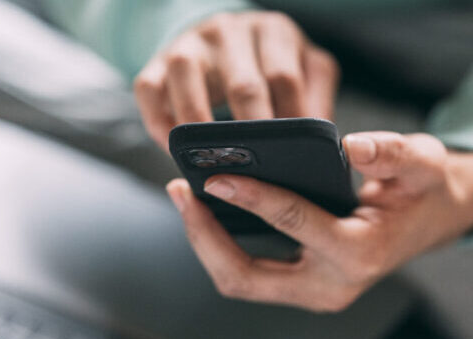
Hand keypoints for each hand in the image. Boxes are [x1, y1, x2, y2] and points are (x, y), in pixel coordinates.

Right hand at [134, 11, 339, 149]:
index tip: (291, 160)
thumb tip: (324, 148)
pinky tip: (173, 149)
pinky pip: (148, 88)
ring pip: (187, 77)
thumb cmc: (268, 67)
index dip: (289, 123)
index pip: (285, 78)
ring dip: (198, 126)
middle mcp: (231, 31)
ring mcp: (191, 42)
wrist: (223, 42)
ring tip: (210, 162)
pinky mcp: (157, 59)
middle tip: (257, 173)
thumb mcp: (304, 72)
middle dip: (250, 133)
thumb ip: (316, 101)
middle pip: (243, 83)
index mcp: (274, 32)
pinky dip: (158, 122)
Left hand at [166, 132, 472, 311]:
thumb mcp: (423, 163)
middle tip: (179, 191)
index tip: (215, 176)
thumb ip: (394, 153)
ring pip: (239, 281)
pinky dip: (222, 246)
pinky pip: (248, 275)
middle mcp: (330, 287)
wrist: (431, 222)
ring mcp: (313, 293)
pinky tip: (209, 210)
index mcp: (360, 254)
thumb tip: (351, 146)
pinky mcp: (301, 287)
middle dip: (205, 237)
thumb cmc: (423, 190)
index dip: (251, 197)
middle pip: (246, 277)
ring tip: (185, 197)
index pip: (293, 223)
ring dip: (206, 243)